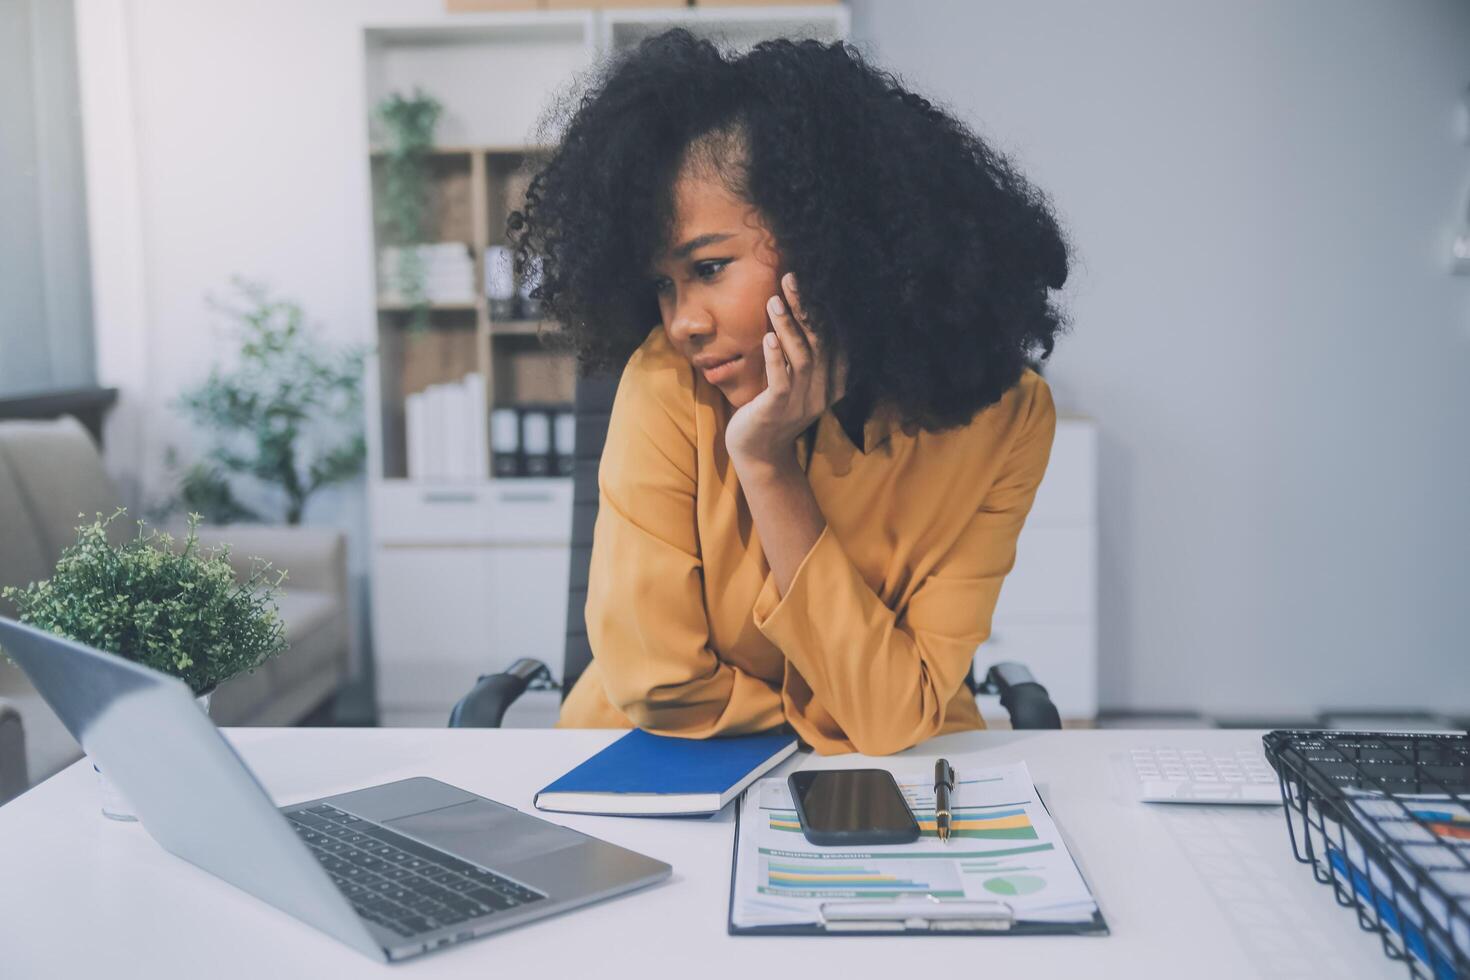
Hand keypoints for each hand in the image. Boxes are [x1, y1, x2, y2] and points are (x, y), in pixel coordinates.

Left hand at [725, 273, 847, 469]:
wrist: (758, 452)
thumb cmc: (774, 407)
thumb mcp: (796, 379)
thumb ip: (804, 352)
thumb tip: (802, 308)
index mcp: (833, 383)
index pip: (835, 340)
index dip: (825, 310)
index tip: (813, 281)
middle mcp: (822, 392)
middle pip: (820, 343)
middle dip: (806, 309)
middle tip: (791, 279)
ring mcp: (801, 403)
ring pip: (801, 359)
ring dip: (788, 327)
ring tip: (774, 300)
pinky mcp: (776, 411)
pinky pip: (780, 381)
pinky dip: (775, 358)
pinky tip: (767, 337)